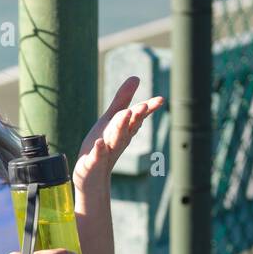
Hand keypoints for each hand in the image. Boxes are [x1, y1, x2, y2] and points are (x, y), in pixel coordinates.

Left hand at [72, 75, 163, 194]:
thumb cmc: (103, 145)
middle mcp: (118, 140)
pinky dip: (99, 150)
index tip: (160, 100)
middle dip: (136, 116)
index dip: (148, 109)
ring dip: (120, 128)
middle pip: (128, 126)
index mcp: (124, 130)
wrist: (92, 176)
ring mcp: (106, 152)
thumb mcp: (112, 120)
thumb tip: (136, 77)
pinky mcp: (93, 162)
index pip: (137, 117)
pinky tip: (99, 143)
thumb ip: (123, 100)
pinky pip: (97, 156)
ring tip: (127, 114)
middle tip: (144, 106)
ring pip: (115, 139)